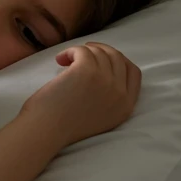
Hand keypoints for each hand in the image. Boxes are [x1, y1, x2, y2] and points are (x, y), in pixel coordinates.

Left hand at [20, 42, 141, 147]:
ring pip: (99, 52)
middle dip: (100, 50)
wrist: (47, 130)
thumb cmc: (64, 125)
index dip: (118, 60)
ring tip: (65, 60)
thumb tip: (104, 70)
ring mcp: (105, 80)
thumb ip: (110, 97)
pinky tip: (60, 60)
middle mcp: (120, 92)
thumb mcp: (101, 117)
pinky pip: (83, 50)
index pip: (133, 72)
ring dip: (81, 51)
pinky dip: (70, 51)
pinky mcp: (88, 70)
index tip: (102, 58)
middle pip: (117, 57)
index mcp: (125, 106)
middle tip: (83, 52)